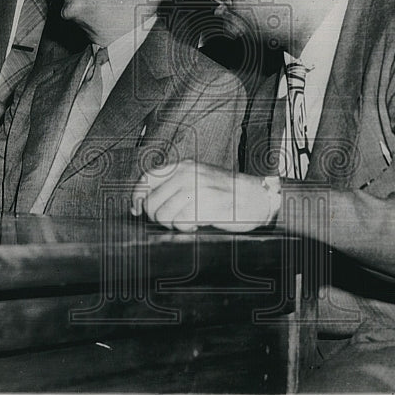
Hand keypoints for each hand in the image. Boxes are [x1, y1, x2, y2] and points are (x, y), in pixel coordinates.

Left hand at [130, 160, 276, 232]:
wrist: (257, 197)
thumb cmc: (226, 193)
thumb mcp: (198, 179)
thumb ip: (174, 186)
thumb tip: (144, 204)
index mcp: (183, 166)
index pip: (147, 178)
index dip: (137, 197)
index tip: (137, 210)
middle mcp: (187, 174)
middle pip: (152, 202)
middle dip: (157, 218)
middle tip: (173, 221)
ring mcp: (197, 189)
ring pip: (163, 214)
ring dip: (172, 225)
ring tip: (188, 222)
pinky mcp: (206, 205)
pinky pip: (180, 222)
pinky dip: (185, 228)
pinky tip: (197, 224)